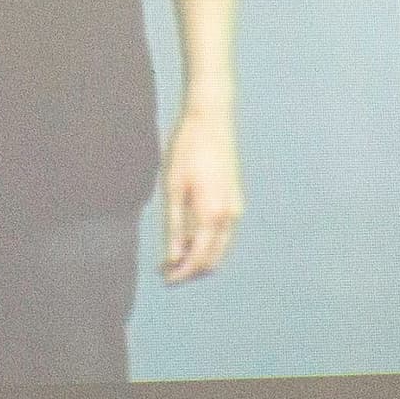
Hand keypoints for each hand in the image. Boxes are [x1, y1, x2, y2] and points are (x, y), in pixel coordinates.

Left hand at [158, 102, 242, 283]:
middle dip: (190, 271)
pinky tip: (186, 237)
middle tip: (165, 272)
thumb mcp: (172, 189)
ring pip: (219, 248)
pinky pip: (222, 233)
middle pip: (213, 260)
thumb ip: (174, 227)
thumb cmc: (187, 150)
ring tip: (172, 257)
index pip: (199, 260)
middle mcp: (230, 216)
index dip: (181, 274)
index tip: (163, 279)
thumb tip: (172, 259)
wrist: (210, 120)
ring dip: (198, 258)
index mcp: (213, 215)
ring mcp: (236, 208)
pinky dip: (206, 242)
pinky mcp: (235, 200)